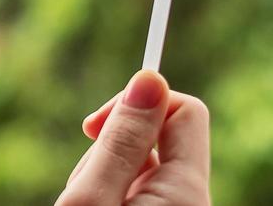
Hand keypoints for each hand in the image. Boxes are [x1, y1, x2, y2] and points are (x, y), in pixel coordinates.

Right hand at [56, 70, 209, 204]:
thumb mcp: (93, 198)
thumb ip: (120, 141)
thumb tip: (149, 79)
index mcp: (186, 193)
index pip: (185, 110)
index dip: (137, 105)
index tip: (92, 125)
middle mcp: (190, 202)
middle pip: (153, 139)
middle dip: (109, 149)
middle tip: (82, 187)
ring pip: (137, 164)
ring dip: (101, 174)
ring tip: (83, 205)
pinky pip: (133, 189)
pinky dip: (106, 193)